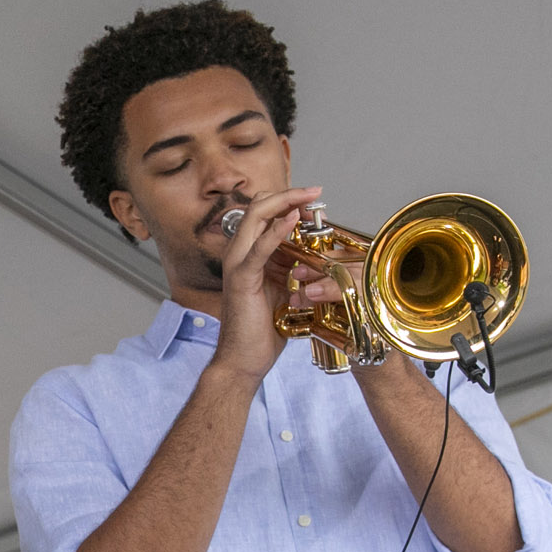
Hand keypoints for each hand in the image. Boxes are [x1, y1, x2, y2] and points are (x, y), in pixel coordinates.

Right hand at [208, 184, 325, 382]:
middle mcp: (239, 255)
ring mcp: (237, 265)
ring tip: (307, 197)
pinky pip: (259, 248)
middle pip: (258, 206)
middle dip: (288, 194)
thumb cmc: (261, 332)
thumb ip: (292, 270)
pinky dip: (276, 231)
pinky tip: (293, 220)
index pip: (264, 214)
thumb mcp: (284, 291)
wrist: (244, 360)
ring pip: (255, 217)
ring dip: (284, 203)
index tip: (314, 200)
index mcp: (249, 256)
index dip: (288, 201)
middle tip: (314, 191)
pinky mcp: (241, 279)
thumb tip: (313, 259)